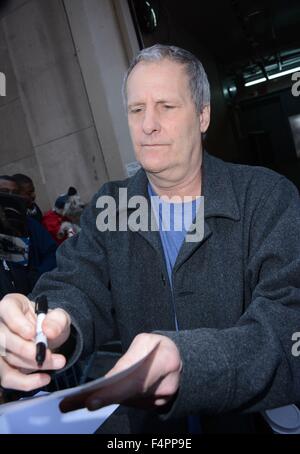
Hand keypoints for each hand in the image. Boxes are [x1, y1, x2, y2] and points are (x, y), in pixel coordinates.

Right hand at [0, 293, 70, 390]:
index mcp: (11, 305)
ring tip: (55, 363)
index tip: (33, 333)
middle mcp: (0, 324)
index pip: (7, 310)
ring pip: (5, 359)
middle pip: (3, 338)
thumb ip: (57, 320)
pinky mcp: (2, 364)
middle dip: (27, 350)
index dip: (18, 323)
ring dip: (31, 365)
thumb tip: (49, 331)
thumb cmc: (49, 323)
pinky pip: (6, 377)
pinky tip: (43, 379)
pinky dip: (24, 382)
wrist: (49, 337)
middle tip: (49, 354)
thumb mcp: (59, 317)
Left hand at [60, 333, 181, 412]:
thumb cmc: (159, 347)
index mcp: (165, 361)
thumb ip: (128, 359)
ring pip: (127, 401)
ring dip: (102, 399)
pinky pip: (131, 403)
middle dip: (97, 399)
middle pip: (128, 395)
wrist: (181, 359)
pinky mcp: (156, 407)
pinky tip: (97, 396)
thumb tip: (109, 379)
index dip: (112, 392)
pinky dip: (115, 399)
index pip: (135, 380)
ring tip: (73, 401)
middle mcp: (165, 385)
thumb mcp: (145, 341)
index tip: (91, 400)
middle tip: (68, 404)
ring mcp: (162, 399)